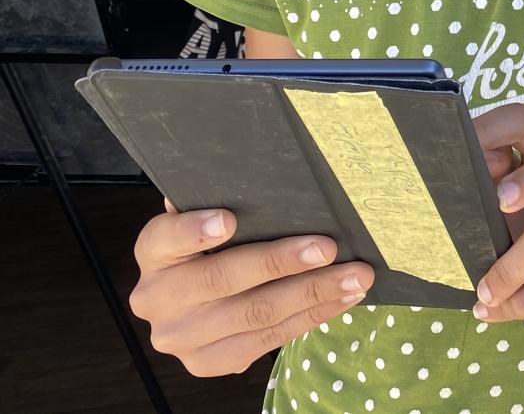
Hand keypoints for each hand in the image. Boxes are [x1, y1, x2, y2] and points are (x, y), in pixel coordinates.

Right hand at [129, 201, 372, 376]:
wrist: (195, 303)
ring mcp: (180, 336)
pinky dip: (313, 316)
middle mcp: (156, 298)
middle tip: (328, 248)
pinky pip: (269, 339)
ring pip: (256, 313)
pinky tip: (344, 298)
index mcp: (153, 251)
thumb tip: (259, 176)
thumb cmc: (215, 245)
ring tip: (355, 276)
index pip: (166, 238)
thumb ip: (221, 201)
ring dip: (314, 292)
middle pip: (224, 278)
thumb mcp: (209, 217)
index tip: (229, 219)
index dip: (194, 230)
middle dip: (282, 262)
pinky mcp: (208, 362)